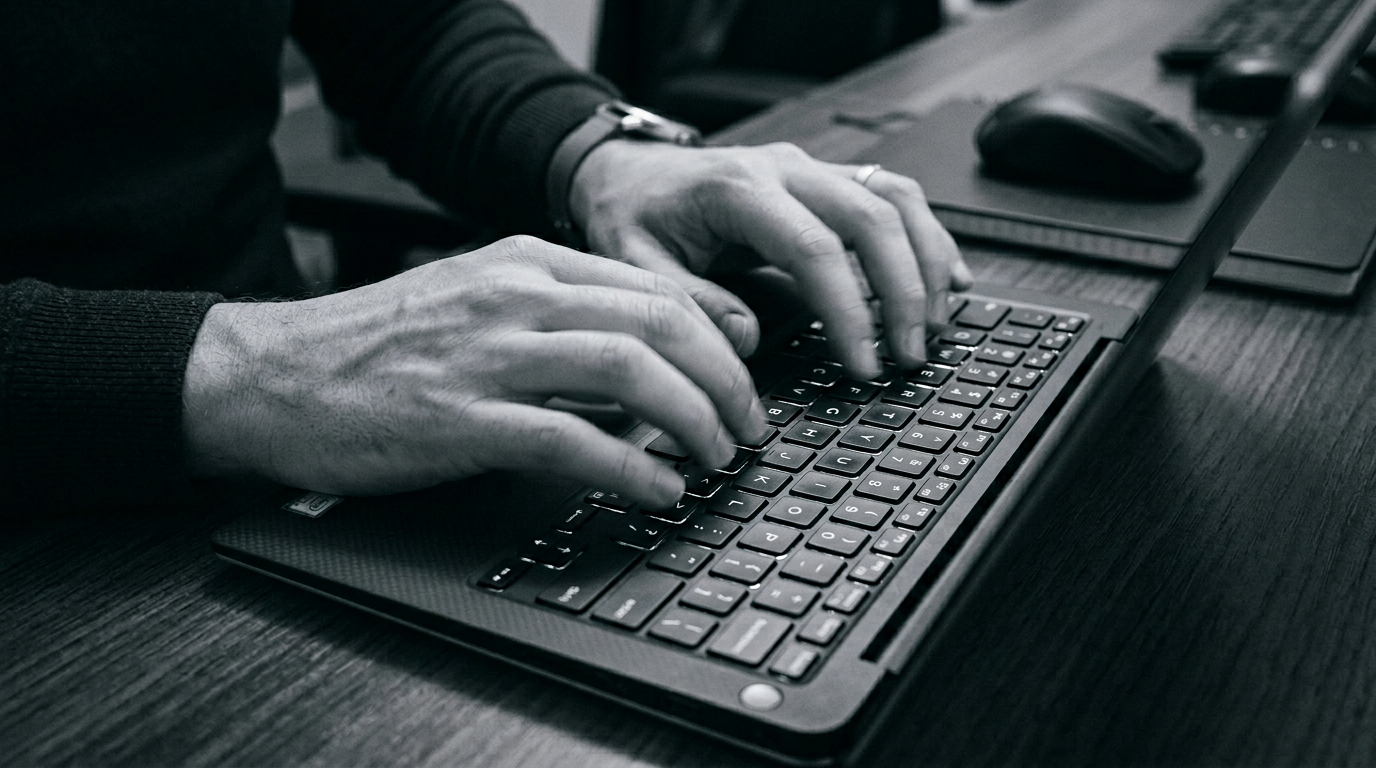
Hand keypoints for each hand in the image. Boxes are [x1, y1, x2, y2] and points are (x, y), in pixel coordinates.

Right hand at [181, 235, 768, 506]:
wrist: (275, 375)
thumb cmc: (378, 347)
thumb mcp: (477, 303)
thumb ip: (559, 320)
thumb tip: (647, 367)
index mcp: (527, 262)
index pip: (656, 285)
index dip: (720, 333)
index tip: (748, 372)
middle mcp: (516, 295)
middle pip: (662, 321)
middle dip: (727, 380)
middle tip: (749, 427)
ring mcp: (488, 355)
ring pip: (631, 369)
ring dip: (695, 420)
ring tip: (716, 460)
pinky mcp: (461, 419)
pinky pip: (573, 440)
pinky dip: (632, 468)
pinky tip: (657, 491)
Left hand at [570, 140, 973, 380]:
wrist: (627, 171)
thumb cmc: (631, 215)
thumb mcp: (635, 265)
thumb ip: (689, 303)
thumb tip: (746, 340)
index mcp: (737, 190)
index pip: (814, 248)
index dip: (849, 310)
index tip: (864, 363)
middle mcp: (784, 169)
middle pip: (872, 218)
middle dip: (903, 291)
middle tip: (911, 354)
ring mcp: (810, 168)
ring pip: (895, 199)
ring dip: (926, 262)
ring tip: (935, 324)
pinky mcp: (826, 178)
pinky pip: (894, 196)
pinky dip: (927, 237)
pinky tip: (947, 279)